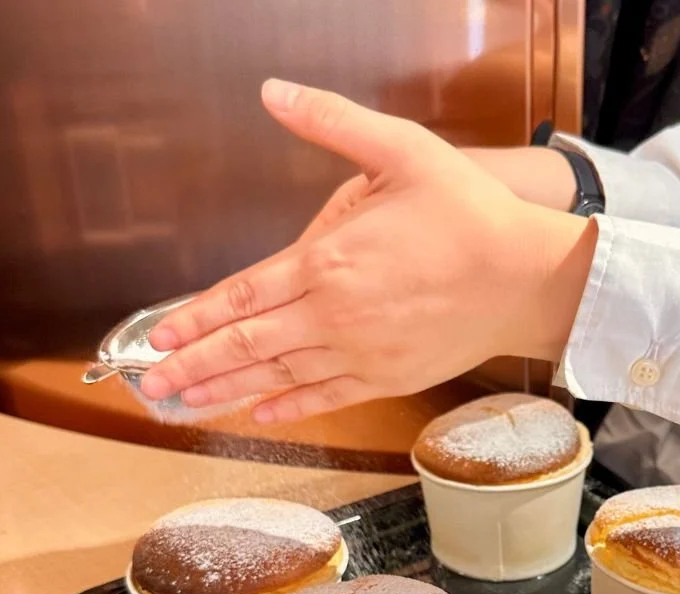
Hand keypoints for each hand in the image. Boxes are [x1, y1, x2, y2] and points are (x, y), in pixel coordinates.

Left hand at [141, 80, 595, 423]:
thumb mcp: (402, 150)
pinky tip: (262, 415)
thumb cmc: (468, 215)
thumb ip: (332, 122)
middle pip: (248, 346)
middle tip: (153, 384)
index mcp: (329, 263)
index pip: (243, 295)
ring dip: (229, 392)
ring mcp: (361, 354)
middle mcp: (335, 316)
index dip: (196, 318)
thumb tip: (273, 92)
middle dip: (194, 365)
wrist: (525, 279)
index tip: (159, 335)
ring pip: (280, 379)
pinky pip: (327, 398)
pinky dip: (291, 408)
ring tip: (188, 404)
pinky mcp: (388, 378)